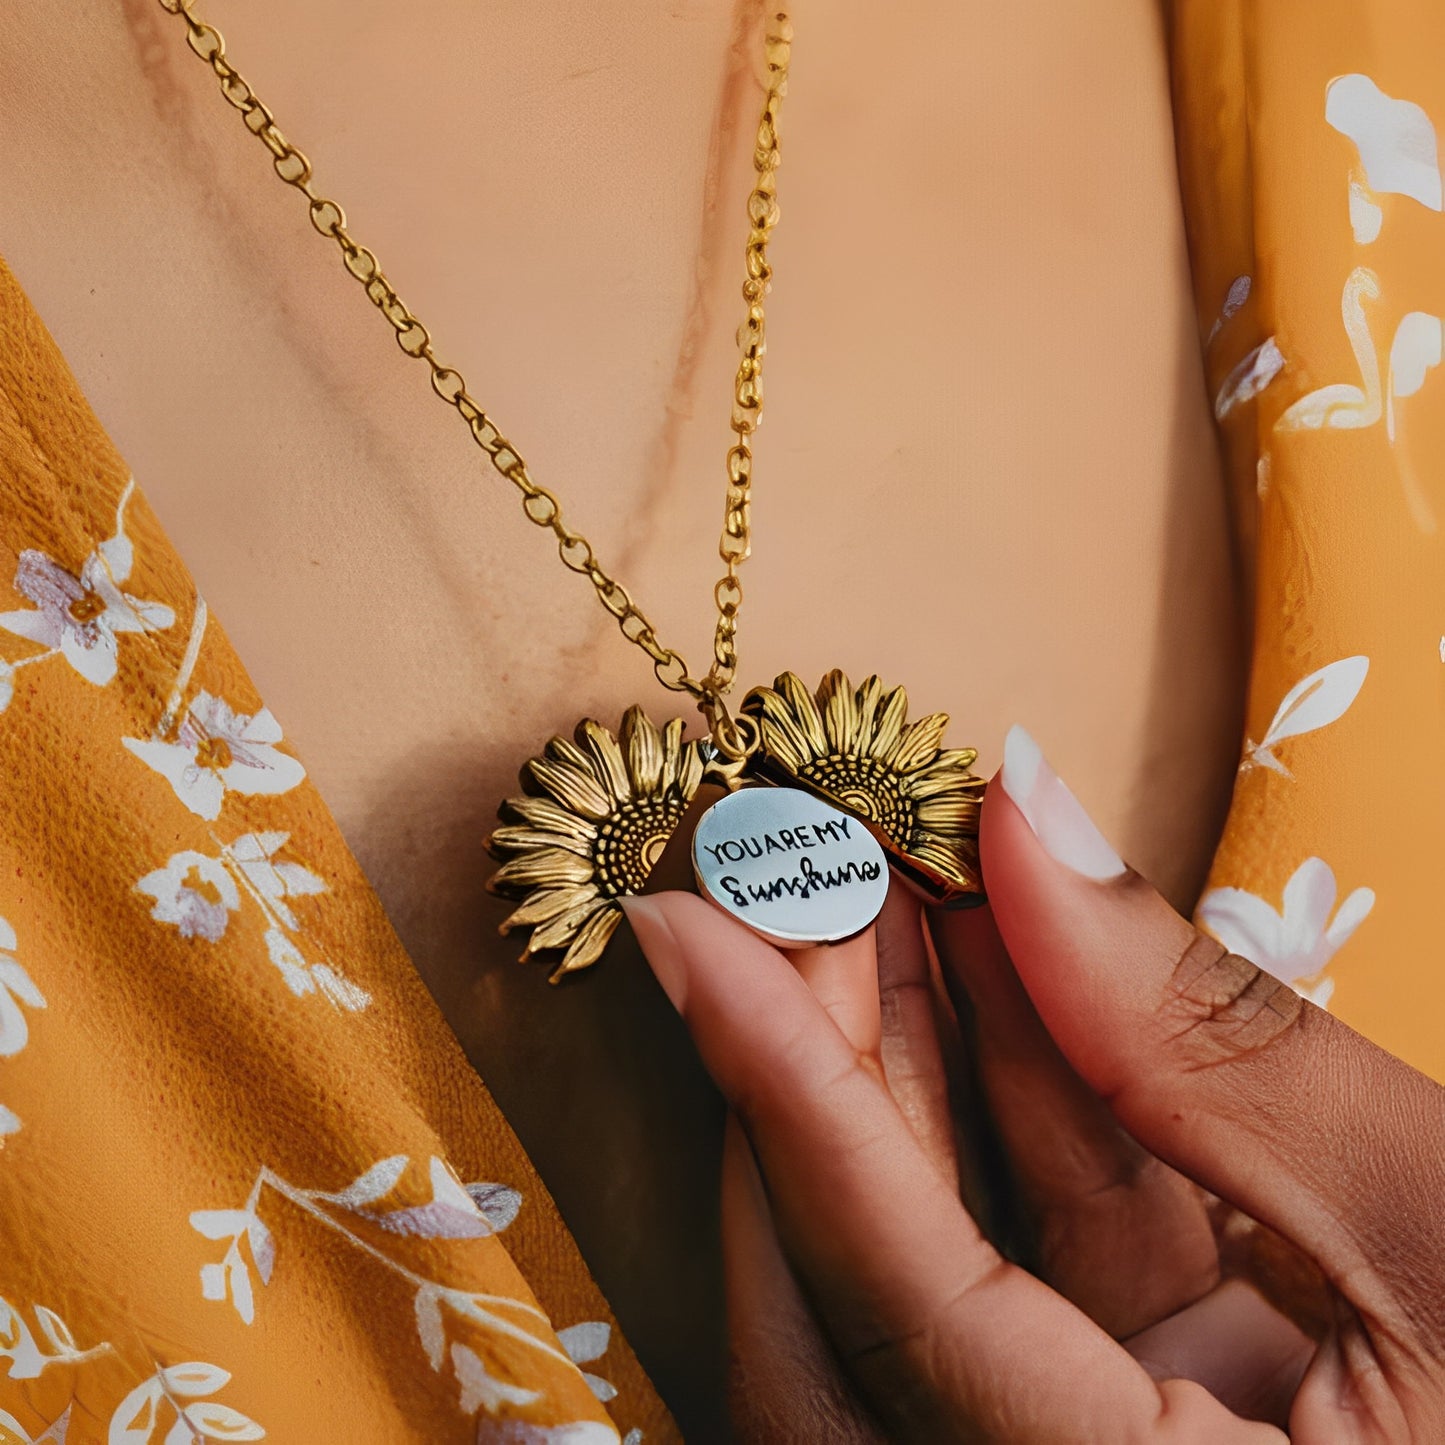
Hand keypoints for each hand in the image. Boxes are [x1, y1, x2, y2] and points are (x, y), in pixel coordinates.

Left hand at [621, 725, 1444, 1442]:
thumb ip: (1217, 1040)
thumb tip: (1027, 821)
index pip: (897, 1302)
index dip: (783, 1092)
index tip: (686, 926)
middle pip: (860, 1310)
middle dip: (814, 1076)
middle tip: (788, 886)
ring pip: (936, 1275)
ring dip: (904, 1071)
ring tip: (877, 889)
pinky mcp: (1167, 1421)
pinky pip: (1041, 1263)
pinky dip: (1018, 1106)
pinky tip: (997, 962)